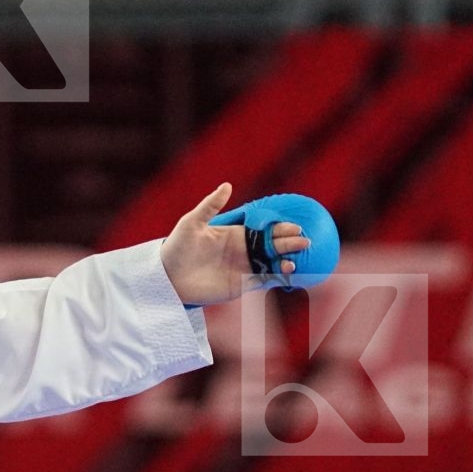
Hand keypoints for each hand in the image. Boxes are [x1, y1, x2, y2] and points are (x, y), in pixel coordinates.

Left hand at [160, 183, 310, 306]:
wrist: (168, 276)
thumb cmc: (178, 246)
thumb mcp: (192, 222)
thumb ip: (210, 205)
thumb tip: (227, 185)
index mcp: (234, 234)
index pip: (262, 229)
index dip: (279, 227)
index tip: (294, 226)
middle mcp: (242, 251)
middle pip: (271, 245)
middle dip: (289, 242)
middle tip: (304, 240)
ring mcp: (242, 268)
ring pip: (271, 263)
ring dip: (285, 260)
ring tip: (294, 259)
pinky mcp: (240, 285)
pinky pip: (263, 280)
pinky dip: (275, 277)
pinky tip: (284, 273)